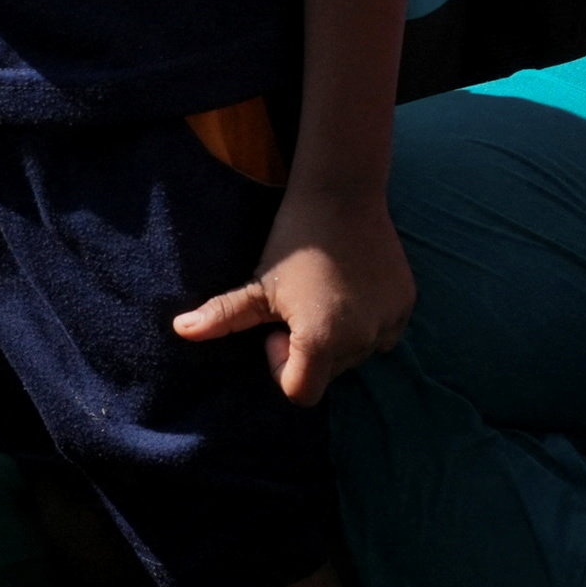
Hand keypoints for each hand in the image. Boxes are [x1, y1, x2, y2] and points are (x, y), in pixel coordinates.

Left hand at [176, 181, 414, 401]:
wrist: (343, 193)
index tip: (278, 327)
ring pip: (355, 354)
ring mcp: (390, 322)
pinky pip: (382, 333)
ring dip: (338, 336)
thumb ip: (221, 315)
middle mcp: (362, 340)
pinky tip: (350, 287)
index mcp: (323, 340)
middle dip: (309, 350)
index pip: (301, 393)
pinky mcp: (406, 305)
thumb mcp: (257, 284)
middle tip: (299, 305)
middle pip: (328, 373)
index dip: (282, 366)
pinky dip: (365, 322)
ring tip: (325, 293)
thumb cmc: (293, 241)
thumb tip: (179, 330)